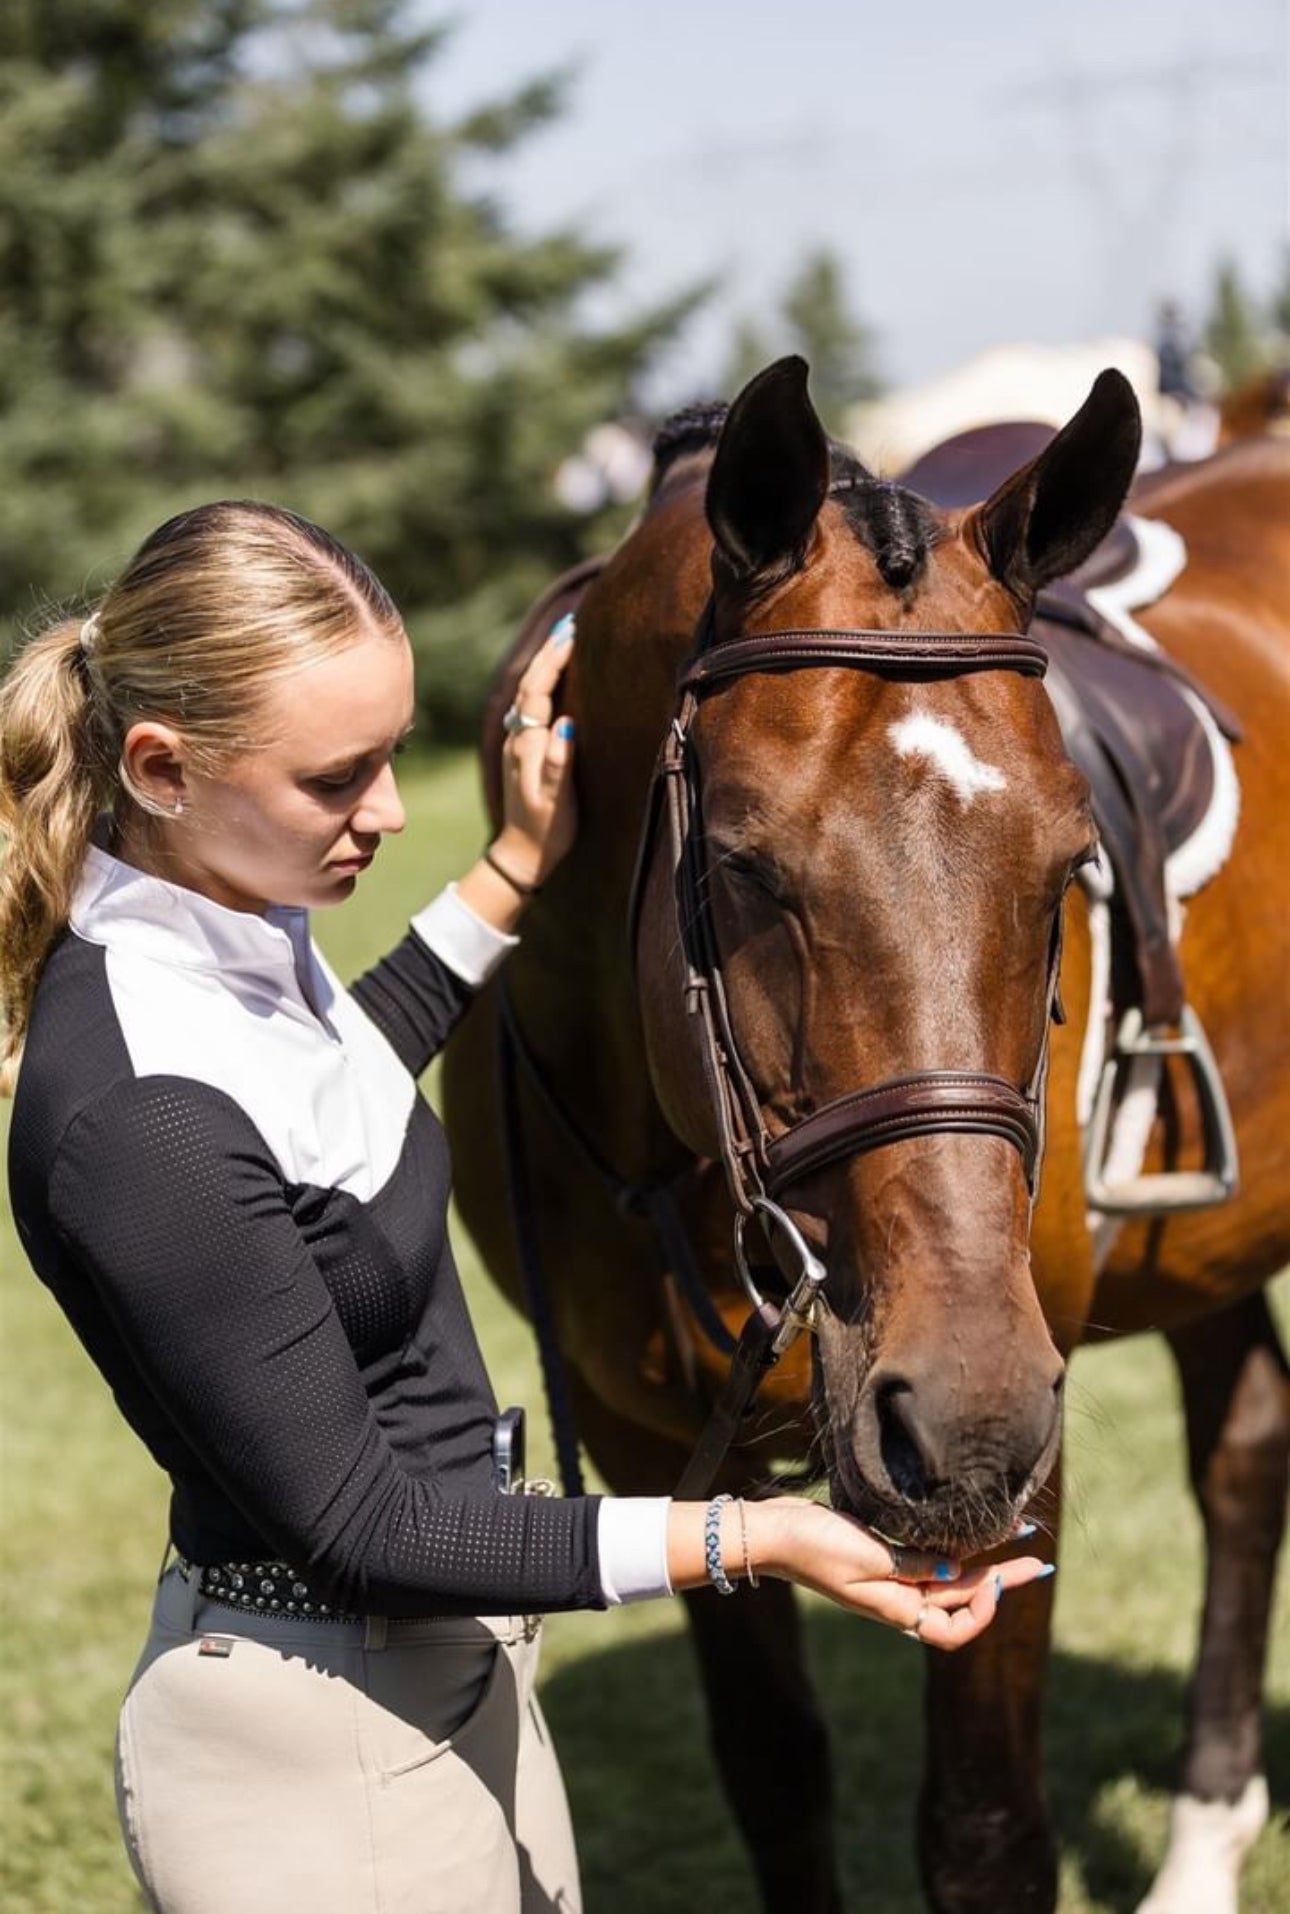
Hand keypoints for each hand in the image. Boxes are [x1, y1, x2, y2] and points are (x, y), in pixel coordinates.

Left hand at [497, 617, 577, 884]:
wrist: (521, 854)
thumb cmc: (545, 830)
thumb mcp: (556, 801)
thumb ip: (558, 762)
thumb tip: (566, 722)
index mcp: (526, 746)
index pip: (538, 691)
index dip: (554, 661)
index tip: (572, 635)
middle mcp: (518, 739)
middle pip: (529, 684)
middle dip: (549, 652)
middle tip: (570, 623)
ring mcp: (518, 744)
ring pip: (528, 692)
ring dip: (545, 664)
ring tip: (564, 640)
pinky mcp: (524, 751)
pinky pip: (531, 705)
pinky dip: (543, 683)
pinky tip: (553, 678)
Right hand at [755, 1498, 1052, 1650]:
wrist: (772, 1532)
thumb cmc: (815, 1546)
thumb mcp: (869, 1558)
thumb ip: (915, 1565)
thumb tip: (958, 1572)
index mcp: (897, 1608)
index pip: (955, 1628)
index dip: (982, 1610)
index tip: (996, 1577)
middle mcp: (898, 1598)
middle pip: (961, 1598)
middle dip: (1002, 1578)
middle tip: (1039, 1560)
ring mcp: (888, 1578)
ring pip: (947, 1576)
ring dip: (981, 1560)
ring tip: (1014, 1538)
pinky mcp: (877, 1556)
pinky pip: (925, 1558)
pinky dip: (950, 1547)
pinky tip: (963, 1531)